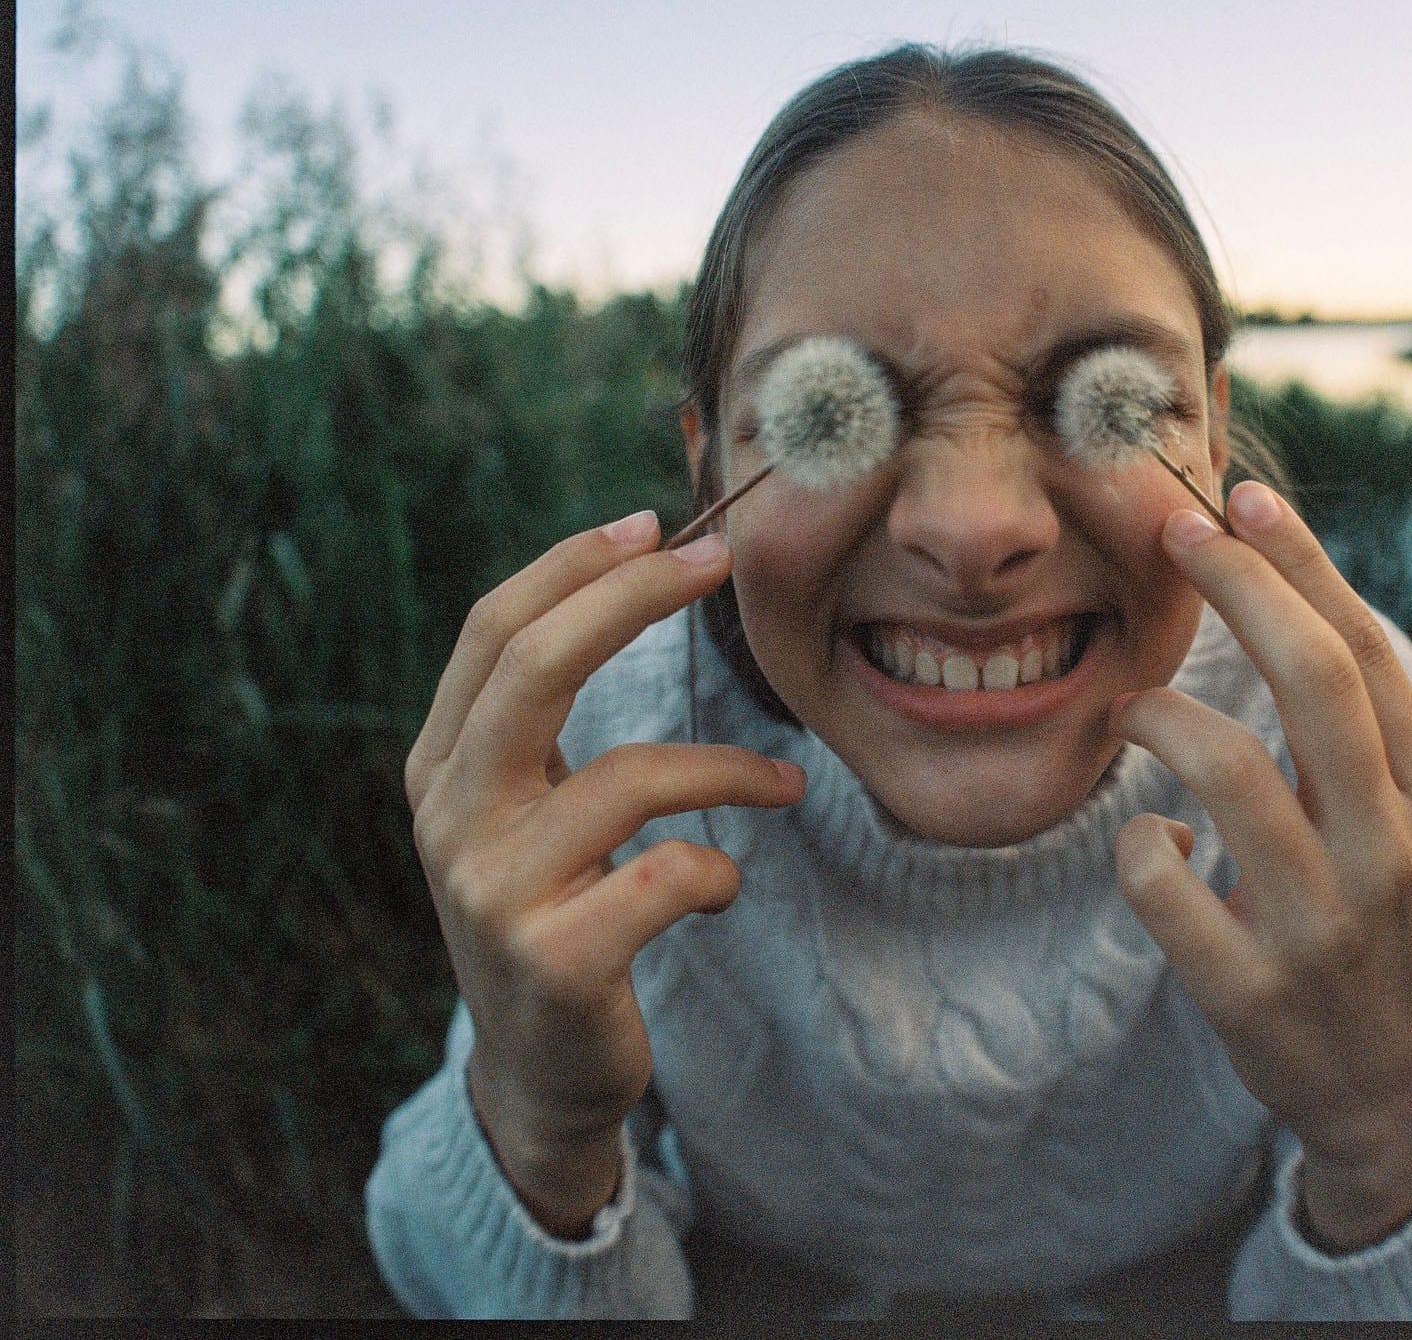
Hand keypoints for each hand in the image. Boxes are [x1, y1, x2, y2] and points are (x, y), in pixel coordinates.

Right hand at [402, 512, 805, 1236]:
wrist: (541, 1072)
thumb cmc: (557, 908)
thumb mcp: (528, 808)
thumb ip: (546, 717)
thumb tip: (631, 572)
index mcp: (441, 764)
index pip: (495, 629)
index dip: (574, 565)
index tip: (656, 523)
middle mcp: (450, 817)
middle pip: (536, 665)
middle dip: (633, 597)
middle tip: (722, 563)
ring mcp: (494, 891)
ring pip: (631, 775)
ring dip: (730, 768)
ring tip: (785, 782)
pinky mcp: (556, 959)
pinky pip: (671, 874)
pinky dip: (720, 870)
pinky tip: (722, 888)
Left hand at [1110, 481, 1411, 1251]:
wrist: (1397, 1092)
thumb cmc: (1385, 926)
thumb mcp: (1406, 827)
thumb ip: (1359, 732)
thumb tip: (1285, 595)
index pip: (1364, 650)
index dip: (1302, 562)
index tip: (1246, 496)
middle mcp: (1388, 847)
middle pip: (1312, 677)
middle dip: (1238, 584)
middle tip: (1174, 529)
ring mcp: (1322, 921)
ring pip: (1224, 764)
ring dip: (1159, 715)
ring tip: (1137, 715)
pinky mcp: (1249, 986)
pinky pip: (1160, 877)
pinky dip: (1140, 843)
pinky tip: (1157, 845)